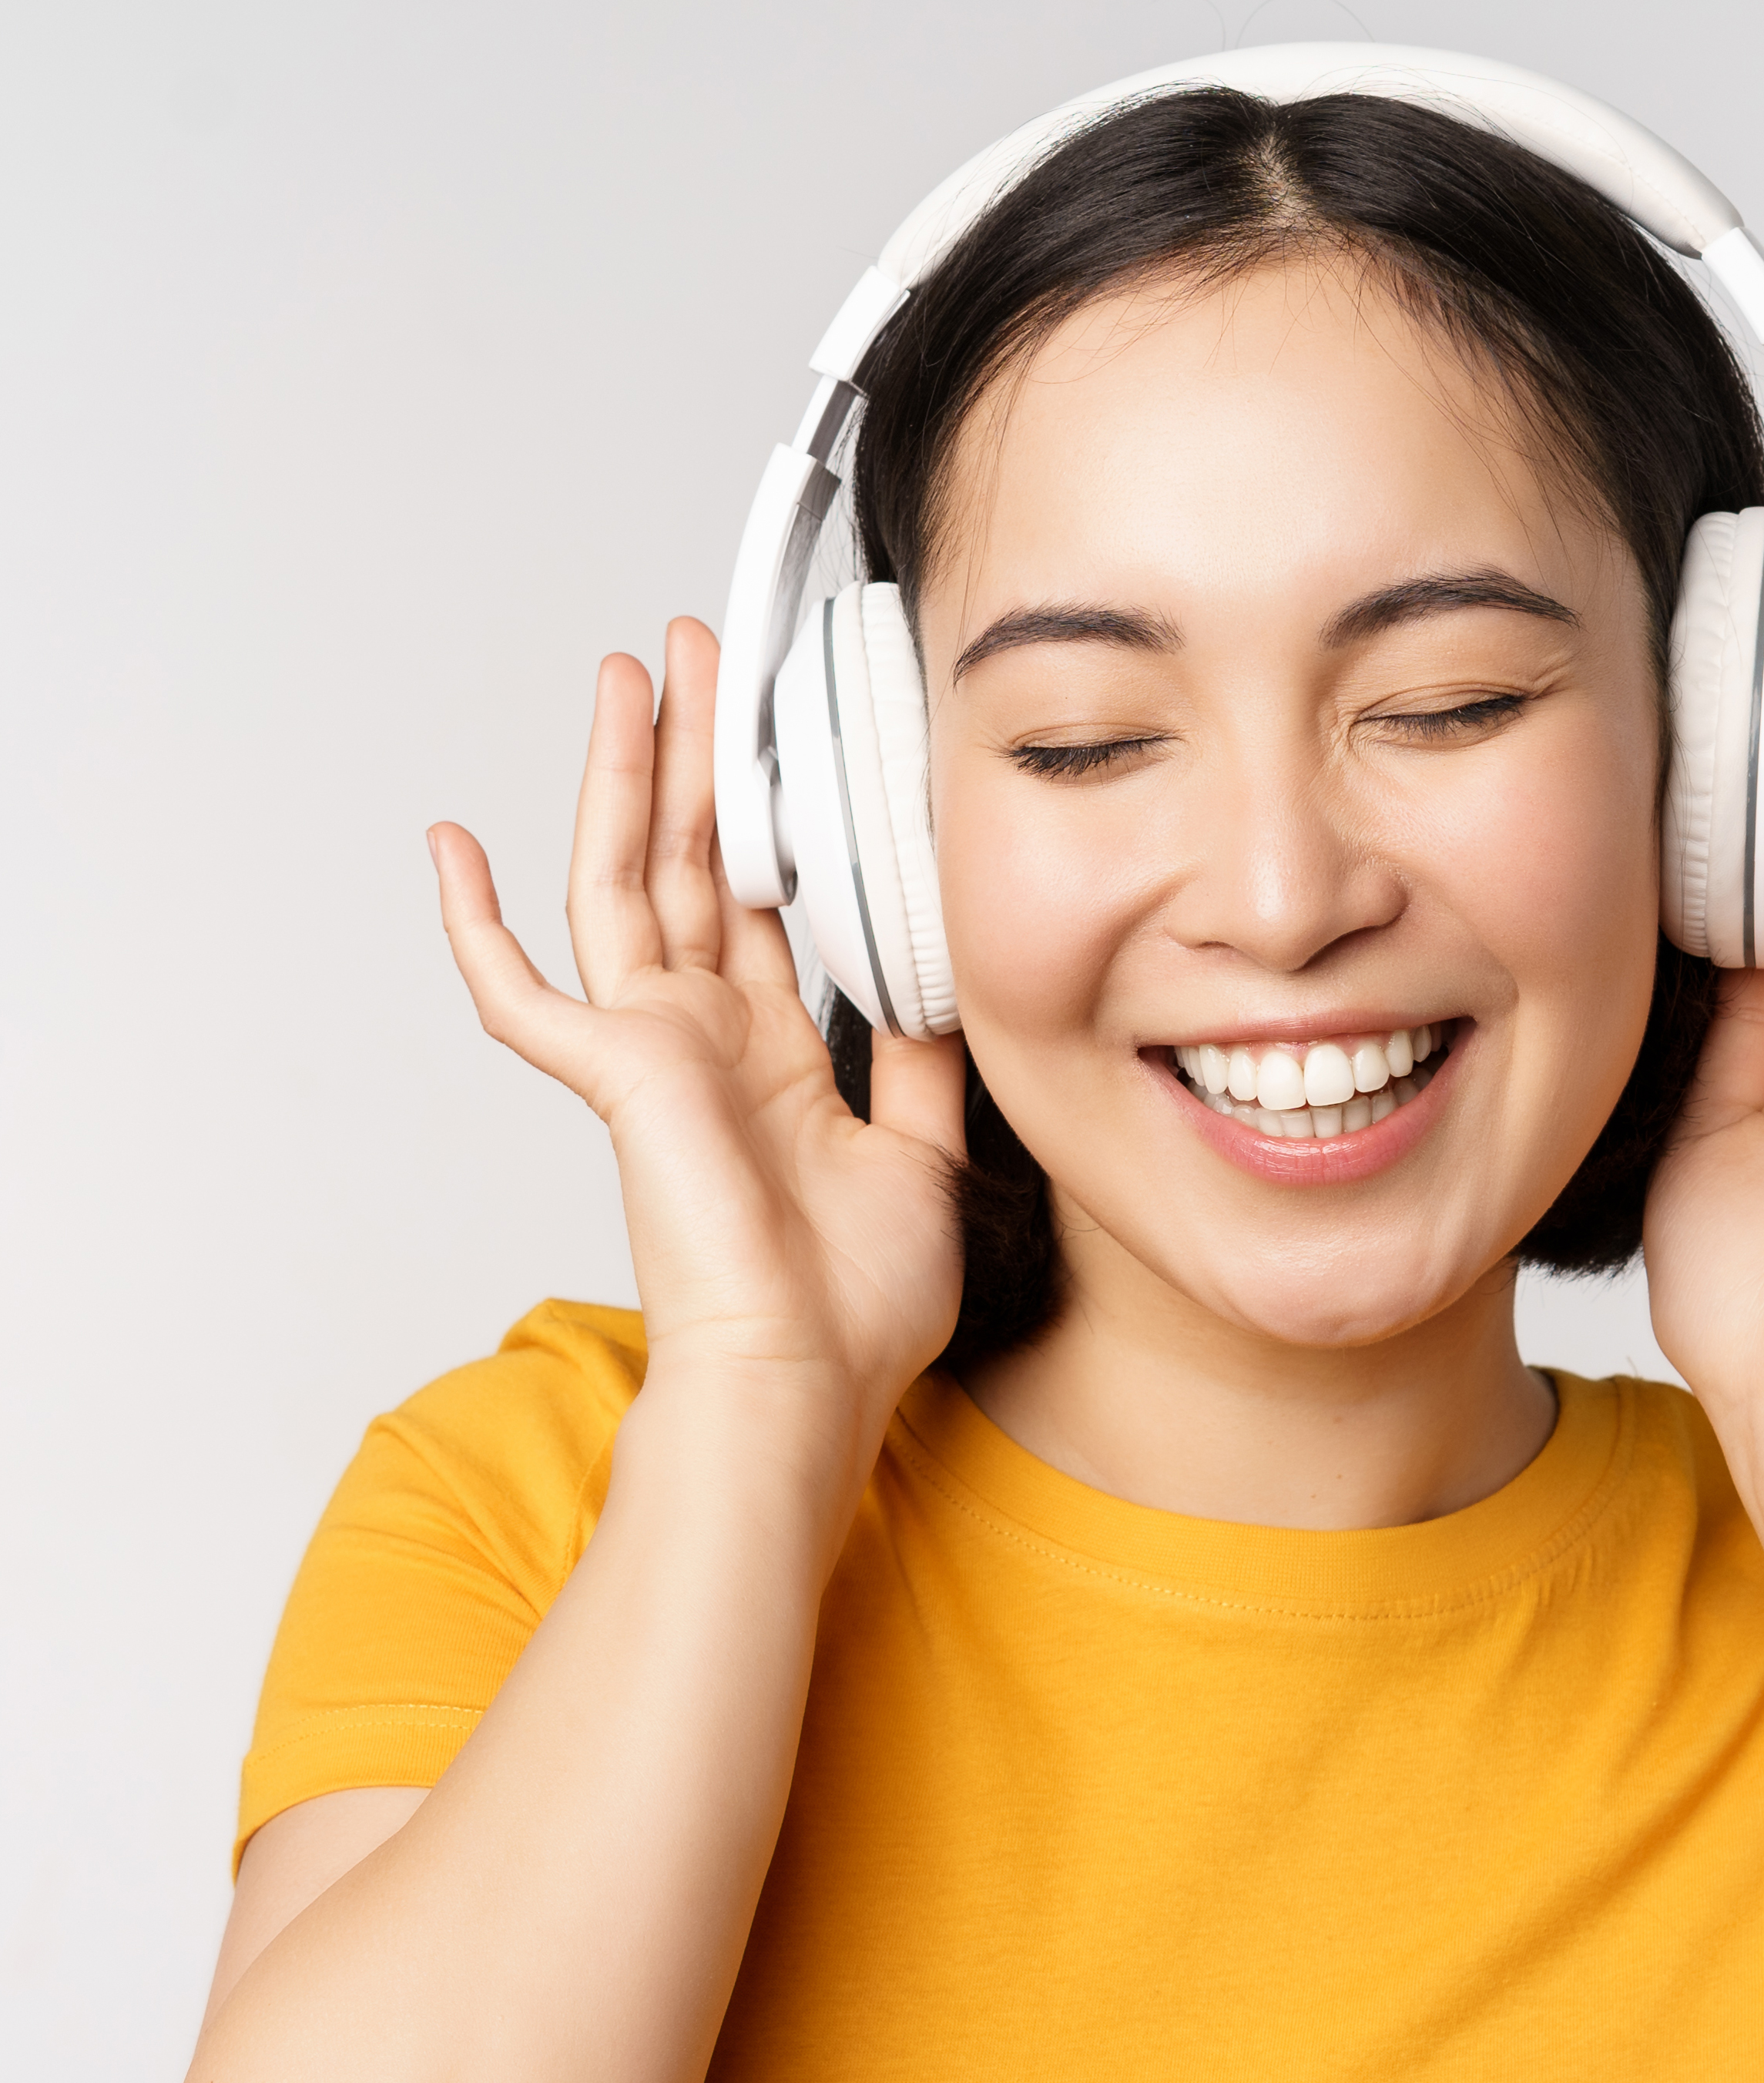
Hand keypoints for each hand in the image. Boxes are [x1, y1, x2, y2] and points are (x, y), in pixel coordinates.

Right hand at [430, 623, 973, 1437]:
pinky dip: (475, 922)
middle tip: (704, 653)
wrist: (811, 1379)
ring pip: (625, 880)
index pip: (761, 904)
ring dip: (623, 776)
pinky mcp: (615, 1074)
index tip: (787, 733)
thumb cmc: (859, 1304)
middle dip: (697, 754)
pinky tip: (450, 846)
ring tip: (631, 677)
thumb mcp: (926, 1153)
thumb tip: (943, 986)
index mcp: (772, 1057)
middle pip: (691, 862)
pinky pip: (519, 992)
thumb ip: (922, 1064)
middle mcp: (705, 1041)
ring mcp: (652, 1053)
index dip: (771, 817)